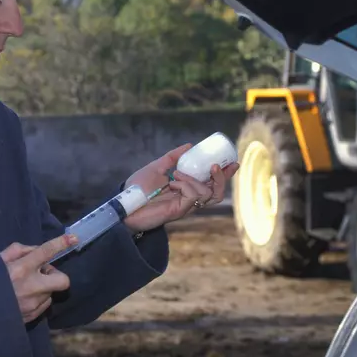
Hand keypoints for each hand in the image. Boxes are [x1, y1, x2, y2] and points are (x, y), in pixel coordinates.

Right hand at [0, 234, 77, 322]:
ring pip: (51, 292)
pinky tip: (23, 299)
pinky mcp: (33, 316)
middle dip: (56, 276)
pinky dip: (38, 299)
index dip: (61, 243)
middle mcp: (32, 286)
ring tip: (25, 288)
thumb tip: (36, 250)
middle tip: (42, 274)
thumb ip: (18, 251)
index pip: (45, 252)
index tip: (74, 238)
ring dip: (43, 288)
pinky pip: (44, 305)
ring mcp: (34, 304)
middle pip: (62, 280)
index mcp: (21, 269)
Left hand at [122, 144, 238, 232]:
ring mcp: (185, 206)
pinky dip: (186, 185)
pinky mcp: (179, 211)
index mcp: (186, 189)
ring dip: (194, 180)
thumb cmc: (138, 188)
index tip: (233, 162)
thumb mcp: (157, 167)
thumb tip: (189, 145)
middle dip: (220, 178)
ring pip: (207, 194)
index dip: (224, 174)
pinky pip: (194, 196)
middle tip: (216, 166)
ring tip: (176, 175)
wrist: (124, 203)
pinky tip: (173, 183)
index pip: (211, 183)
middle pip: (216, 193)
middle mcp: (188, 199)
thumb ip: (172, 158)